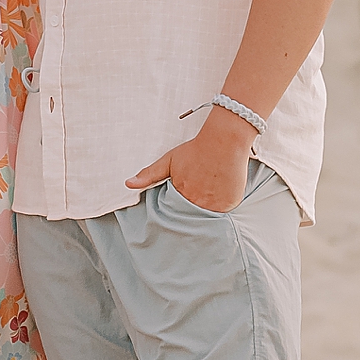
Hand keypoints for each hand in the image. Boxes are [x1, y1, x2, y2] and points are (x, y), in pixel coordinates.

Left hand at [126, 107, 255, 212]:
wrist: (224, 142)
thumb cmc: (196, 150)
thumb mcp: (169, 160)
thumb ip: (149, 174)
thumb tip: (128, 184)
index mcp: (180, 195)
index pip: (174, 212)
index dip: (175, 208)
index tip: (179, 202)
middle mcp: (197, 204)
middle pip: (190, 216)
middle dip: (189, 212)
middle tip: (195, 199)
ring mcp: (215, 206)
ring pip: (207, 217)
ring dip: (205, 211)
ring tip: (206, 198)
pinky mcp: (230, 204)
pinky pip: (223, 214)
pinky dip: (219, 209)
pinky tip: (218, 197)